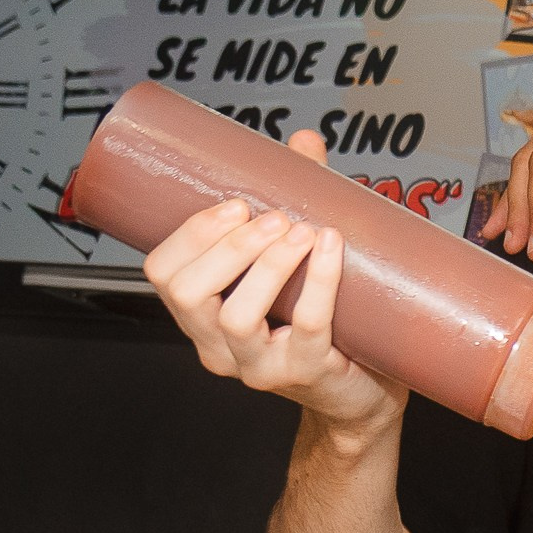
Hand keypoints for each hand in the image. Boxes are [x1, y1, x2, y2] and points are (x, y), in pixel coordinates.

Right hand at [141, 129, 408, 431]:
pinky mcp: (305, 375)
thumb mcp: (300, 261)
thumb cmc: (327, 322)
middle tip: (272, 216)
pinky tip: (328, 247)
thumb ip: (297, 200)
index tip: (234, 202)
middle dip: (227, 245)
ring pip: (235, 316)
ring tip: (301, 230)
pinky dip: (317, 283)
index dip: (190, 235)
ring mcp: (259, 367)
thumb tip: (303, 142)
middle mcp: (220, 347)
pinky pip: (305, 328)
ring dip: (266, 264)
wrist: (368, 391)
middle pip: (189, 293)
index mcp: (203, 316)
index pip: (163, 273)